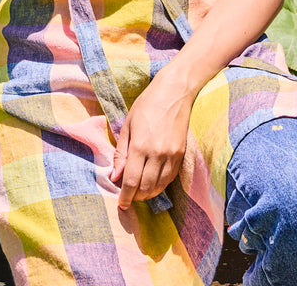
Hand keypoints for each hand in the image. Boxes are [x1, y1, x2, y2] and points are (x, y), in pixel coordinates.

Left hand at [109, 68, 194, 209]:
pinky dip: (160, 186)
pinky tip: (153, 184)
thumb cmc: (147, 105)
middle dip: (135, 197)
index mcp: (140, 146)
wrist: (174, 92)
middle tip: (128, 198)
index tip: (121, 204)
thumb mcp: (128, 125)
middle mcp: (156, 154)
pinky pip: (170, 178)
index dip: (125, 197)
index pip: (131, 181)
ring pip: (159, 186)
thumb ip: (121, 153)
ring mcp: (171, 155)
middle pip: (145, 188)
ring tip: (139, 193)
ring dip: (148, 194)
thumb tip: (115, 176)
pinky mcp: (181, 155)